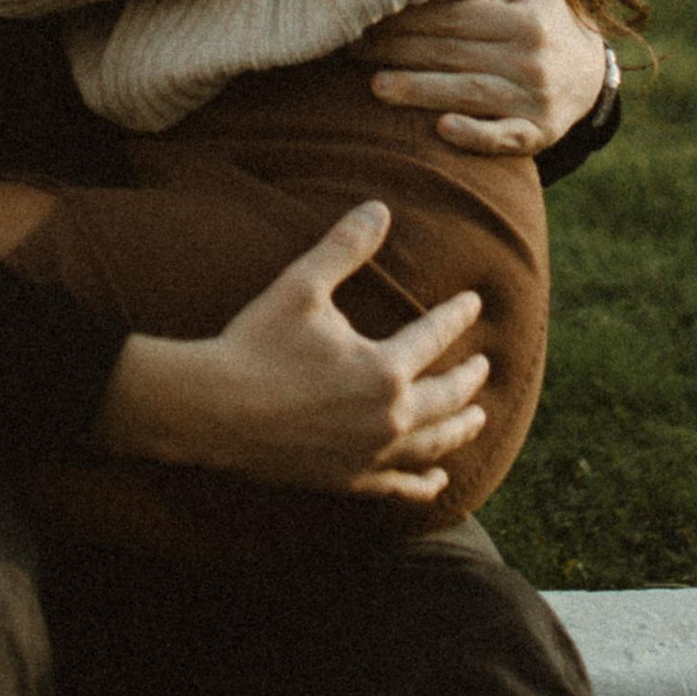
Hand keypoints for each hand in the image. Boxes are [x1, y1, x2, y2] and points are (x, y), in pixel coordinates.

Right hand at [93, 202, 488, 500]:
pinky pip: (400, 486)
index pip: (435, 337)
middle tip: (484, 365)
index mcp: (385, 369)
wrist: (213, 409)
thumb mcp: (301, 286)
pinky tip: (439, 479)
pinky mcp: (349, 480)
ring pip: (434, 445)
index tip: (473, 303)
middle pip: (448, 397)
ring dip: (461, 429)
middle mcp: (389, 418)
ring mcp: (371, 454)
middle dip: (470, 379)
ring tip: (479, 418)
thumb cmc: (257, 343)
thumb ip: (345, 247)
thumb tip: (379, 209)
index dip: (458, 316)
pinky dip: (425, 483)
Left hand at [366, 0, 611, 157]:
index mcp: (525, 20)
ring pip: (471, 92)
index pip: (458, 15)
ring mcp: (535, 100)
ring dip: (422, 90)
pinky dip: (475, 135)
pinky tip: (442, 129)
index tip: (370, 13)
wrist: (591, 77)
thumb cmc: (546, 17)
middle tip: (352, 49)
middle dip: (400, 50)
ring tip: (377, 86)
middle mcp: (531, 59)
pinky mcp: (538, 134)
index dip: (412, 14)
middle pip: (455, 53)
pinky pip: (505, 137)